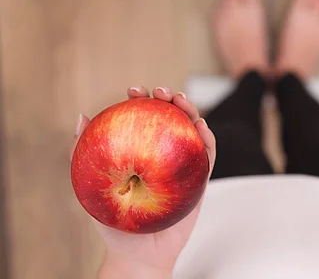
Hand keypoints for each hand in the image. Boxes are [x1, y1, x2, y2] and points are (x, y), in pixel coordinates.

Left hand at [71, 87, 216, 278]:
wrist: (140, 257)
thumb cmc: (115, 226)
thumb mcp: (92, 189)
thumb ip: (82, 155)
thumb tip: (81, 117)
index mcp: (141, 152)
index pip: (143, 119)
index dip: (141, 99)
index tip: (133, 91)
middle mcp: (164, 154)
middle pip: (171, 118)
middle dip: (169, 98)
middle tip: (161, 92)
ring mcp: (184, 164)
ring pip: (193, 130)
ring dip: (191, 110)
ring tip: (182, 101)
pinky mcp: (201, 178)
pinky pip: (209, 154)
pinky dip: (208, 138)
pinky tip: (201, 127)